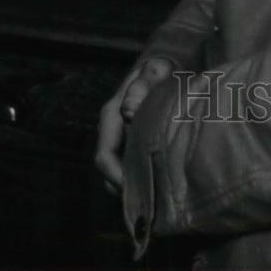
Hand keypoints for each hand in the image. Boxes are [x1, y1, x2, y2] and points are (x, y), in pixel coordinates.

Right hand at [94, 57, 172, 193]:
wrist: (166, 66)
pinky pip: (131, 168)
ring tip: (157, 200)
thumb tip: (126, 112)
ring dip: (134, 187)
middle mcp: (111, 130)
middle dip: (126, 189)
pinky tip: (160, 186)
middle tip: (151, 204)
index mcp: (111, 115)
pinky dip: (141, 179)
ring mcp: (120, 138)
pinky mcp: (132, 143)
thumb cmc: (160, 69)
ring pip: (119, 172)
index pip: (104, 157)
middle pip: (109, 171)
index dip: (117, 179)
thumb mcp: (154, 71)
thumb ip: (142, 86)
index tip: (138, 192)